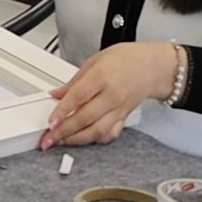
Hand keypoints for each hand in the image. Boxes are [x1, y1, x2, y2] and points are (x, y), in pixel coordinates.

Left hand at [39, 41, 179, 149]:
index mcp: (102, 77)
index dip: (62, 111)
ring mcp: (118, 109)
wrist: (153, 67)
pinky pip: (109, 134)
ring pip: (96, 131)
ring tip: (60, 142)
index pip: (79, 97)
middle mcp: (111, 96)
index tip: (50, 122)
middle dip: (64, 131)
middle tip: (48, 138)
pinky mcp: (123, 118)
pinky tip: (83, 139)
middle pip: (85, 118)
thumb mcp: (95, 61)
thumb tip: (57, 94)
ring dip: (76, 140)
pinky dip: (95, 140)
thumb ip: (74, 81)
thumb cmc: (127, 59)